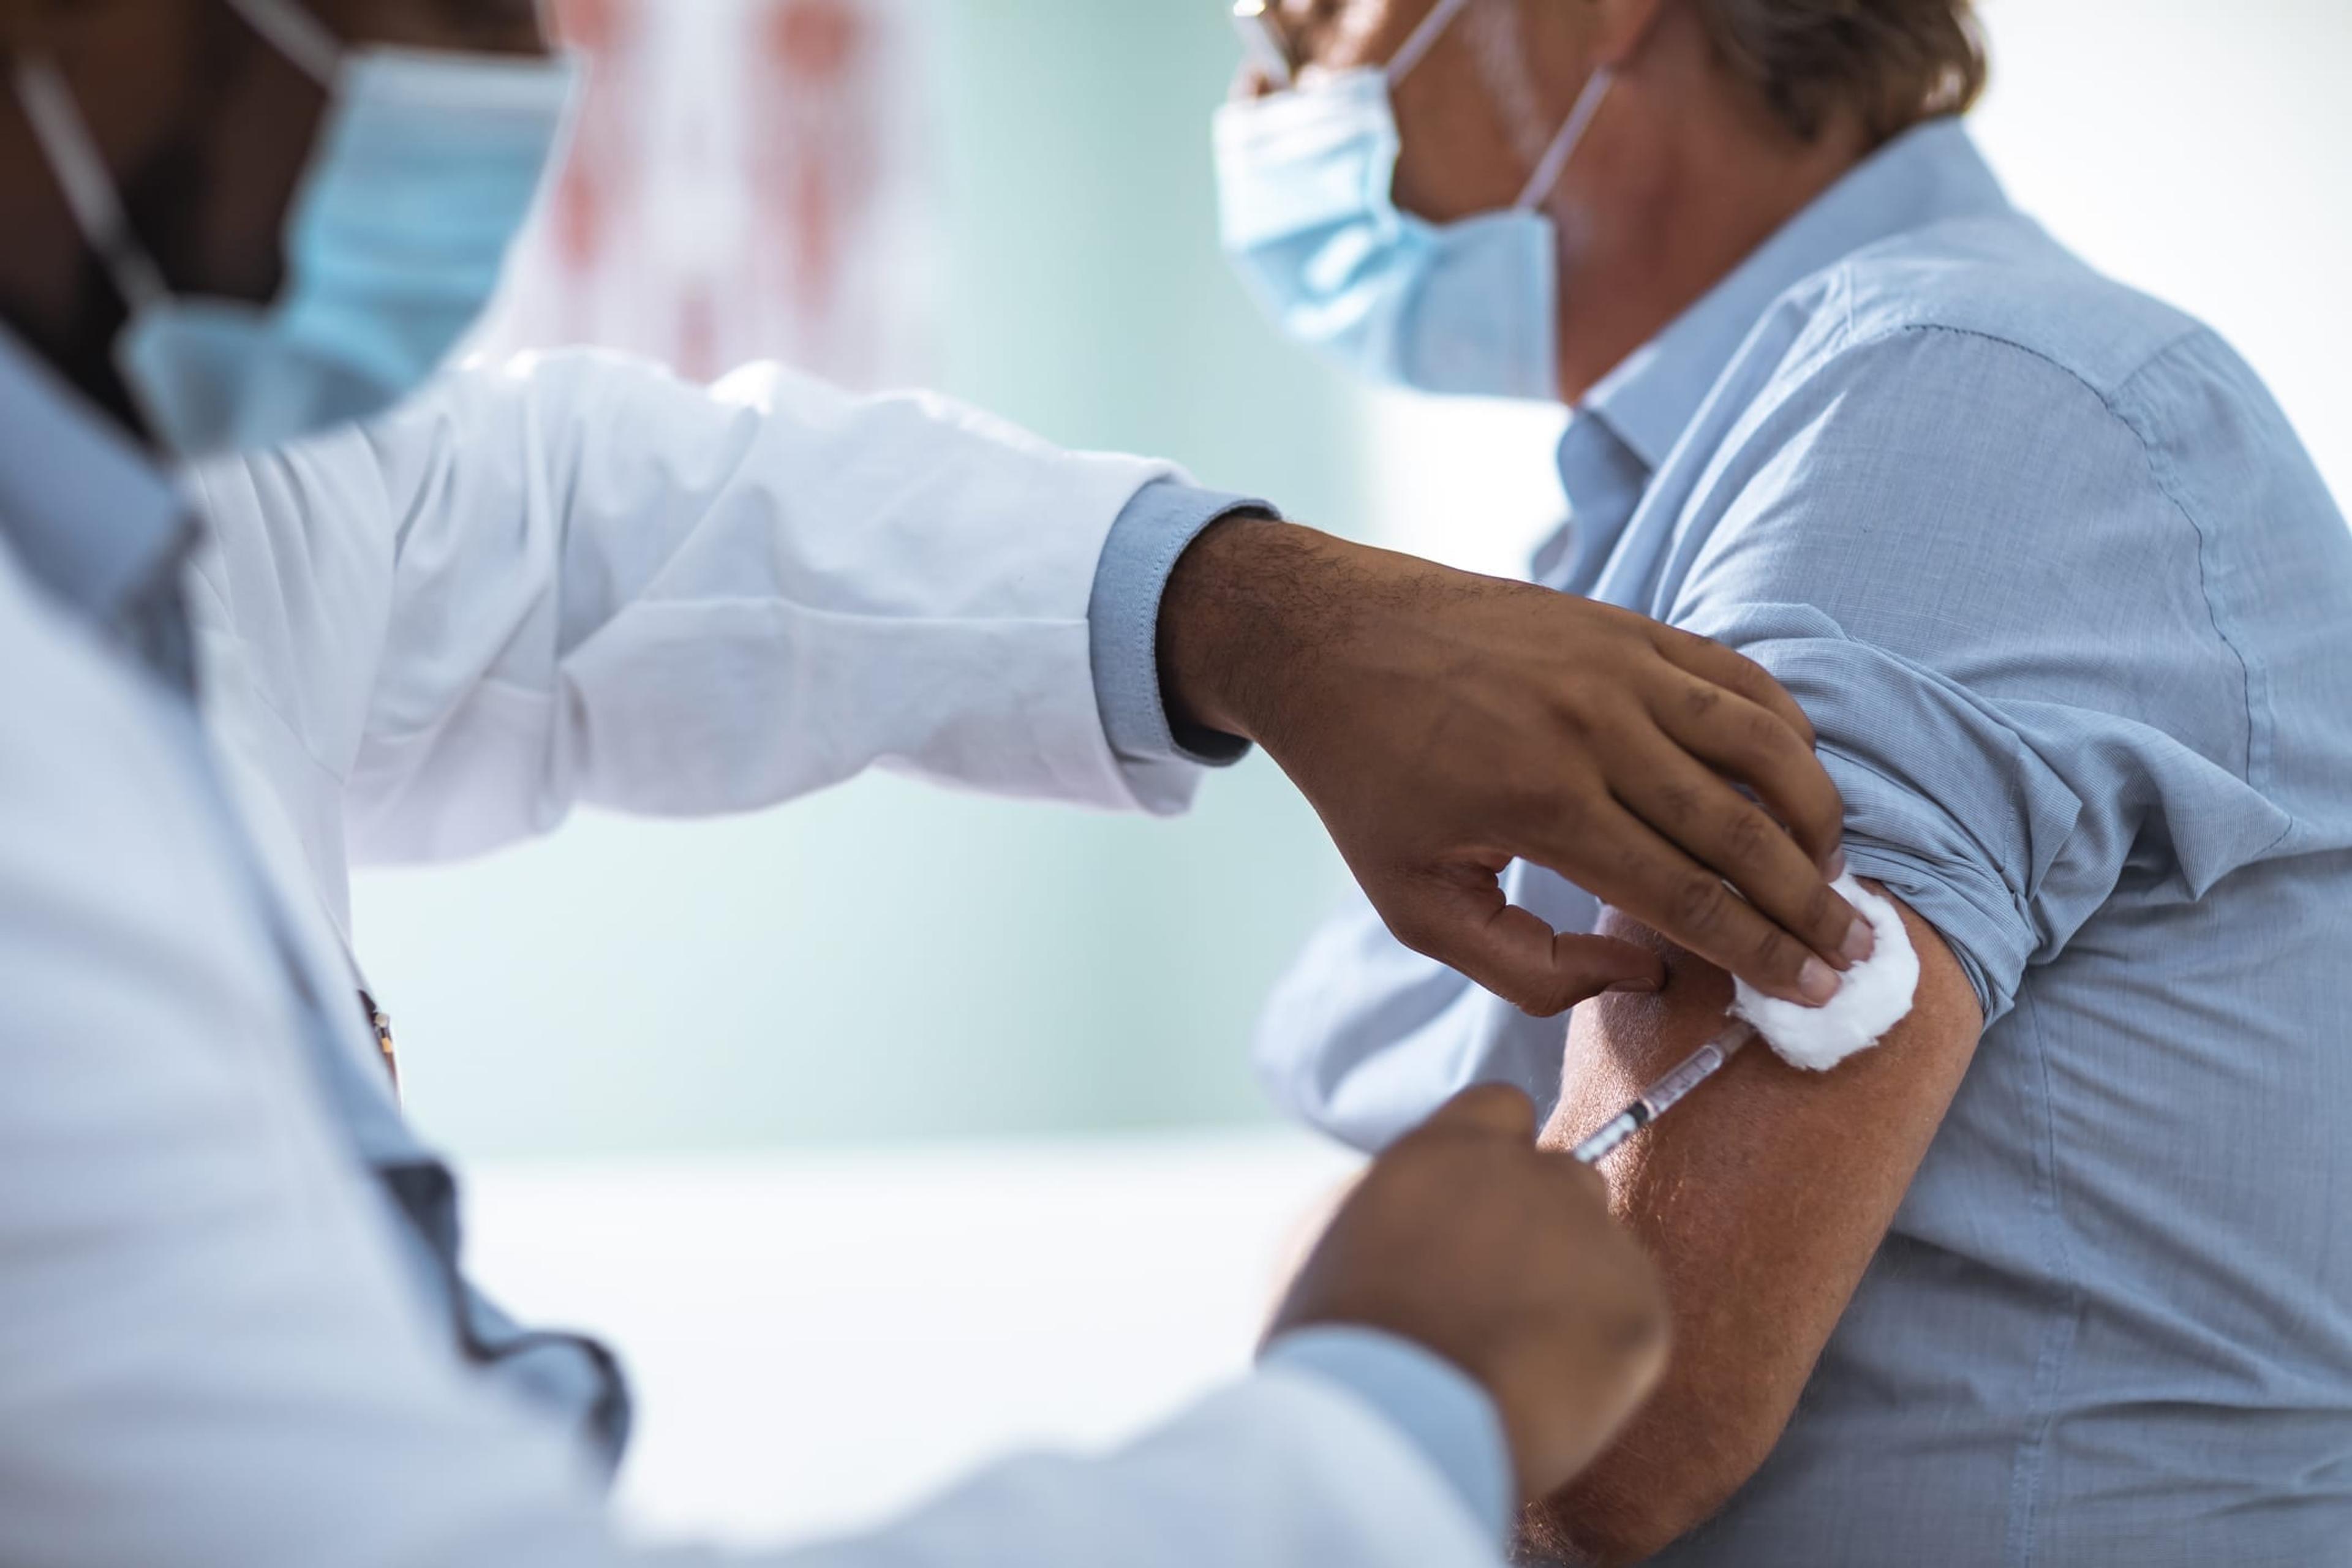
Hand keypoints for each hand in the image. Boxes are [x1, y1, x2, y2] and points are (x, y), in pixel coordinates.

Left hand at [1158, 517, 1869, 1012]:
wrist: (1327, 640)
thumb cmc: (1369, 782)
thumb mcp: (1415, 905)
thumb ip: (1526, 967)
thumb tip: (1645, 975)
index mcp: (1542, 806)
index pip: (1686, 897)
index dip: (1761, 952)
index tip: (1814, 991)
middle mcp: (1593, 729)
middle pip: (1741, 830)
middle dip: (1810, 902)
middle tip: (1856, 952)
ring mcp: (1617, 665)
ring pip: (1762, 743)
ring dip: (1815, 812)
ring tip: (1833, 871)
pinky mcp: (1624, 624)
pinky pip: (1735, 674)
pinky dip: (1783, 728)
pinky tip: (1798, 777)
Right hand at [1267, 1085, 1670, 1505]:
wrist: (1392, 1429)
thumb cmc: (1336, 1345)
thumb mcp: (1321, 1240)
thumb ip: (1380, 1198)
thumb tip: (1408, 1196)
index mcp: (1448, 1148)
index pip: (1503, 1108)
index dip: (1497, 1156)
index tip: (1481, 1210)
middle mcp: (1530, 1174)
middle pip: (1565, 1176)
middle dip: (1544, 1225)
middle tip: (1504, 1296)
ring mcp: (1593, 1237)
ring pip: (1604, 1247)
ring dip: (1577, 1285)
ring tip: (1524, 1355)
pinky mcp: (1640, 1308)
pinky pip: (1634, 1314)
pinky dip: (1604, 1350)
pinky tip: (1551, 1388)